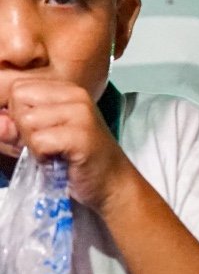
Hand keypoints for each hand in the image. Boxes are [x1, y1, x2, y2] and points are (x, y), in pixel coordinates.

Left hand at [6, 78, 136, 211]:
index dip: (16, 114)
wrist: (112, 185)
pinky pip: (39, 141)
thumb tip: (0, 123)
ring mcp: (80, 113)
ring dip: (33, 144)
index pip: (17, 88)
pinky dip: (42, 157)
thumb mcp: (39, 138)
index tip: (37, 133)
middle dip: (22, 126)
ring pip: (26, 120)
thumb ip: (14, 128)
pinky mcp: (82, 135)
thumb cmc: (76, 161)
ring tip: (54, 153)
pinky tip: (59, 161)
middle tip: (46, 144)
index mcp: (66, 90)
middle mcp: (75, 95)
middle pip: (19, 99)